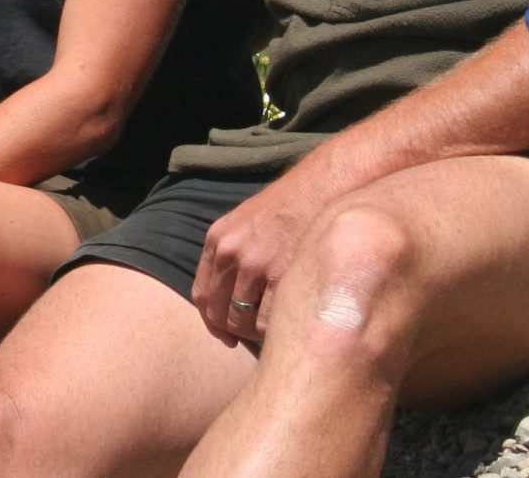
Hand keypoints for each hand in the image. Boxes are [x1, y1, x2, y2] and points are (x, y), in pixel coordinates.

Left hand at [191, 169, 332, 346]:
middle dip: (234, 332)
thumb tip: (230, 299)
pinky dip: (275, 333)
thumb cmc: (291, 208)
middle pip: (221, 313)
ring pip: (243, 322)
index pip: (203, 295)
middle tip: (253, 341)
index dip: (212, 322)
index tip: (225, 335)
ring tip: (275, 333)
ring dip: (256, 335)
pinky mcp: (284, 275)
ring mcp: (257, 265)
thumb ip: (234, 254)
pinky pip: (269, 323)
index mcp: (219, 240)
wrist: (325, 188)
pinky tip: (288, 328)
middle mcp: (232, 253)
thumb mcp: (247, 222)